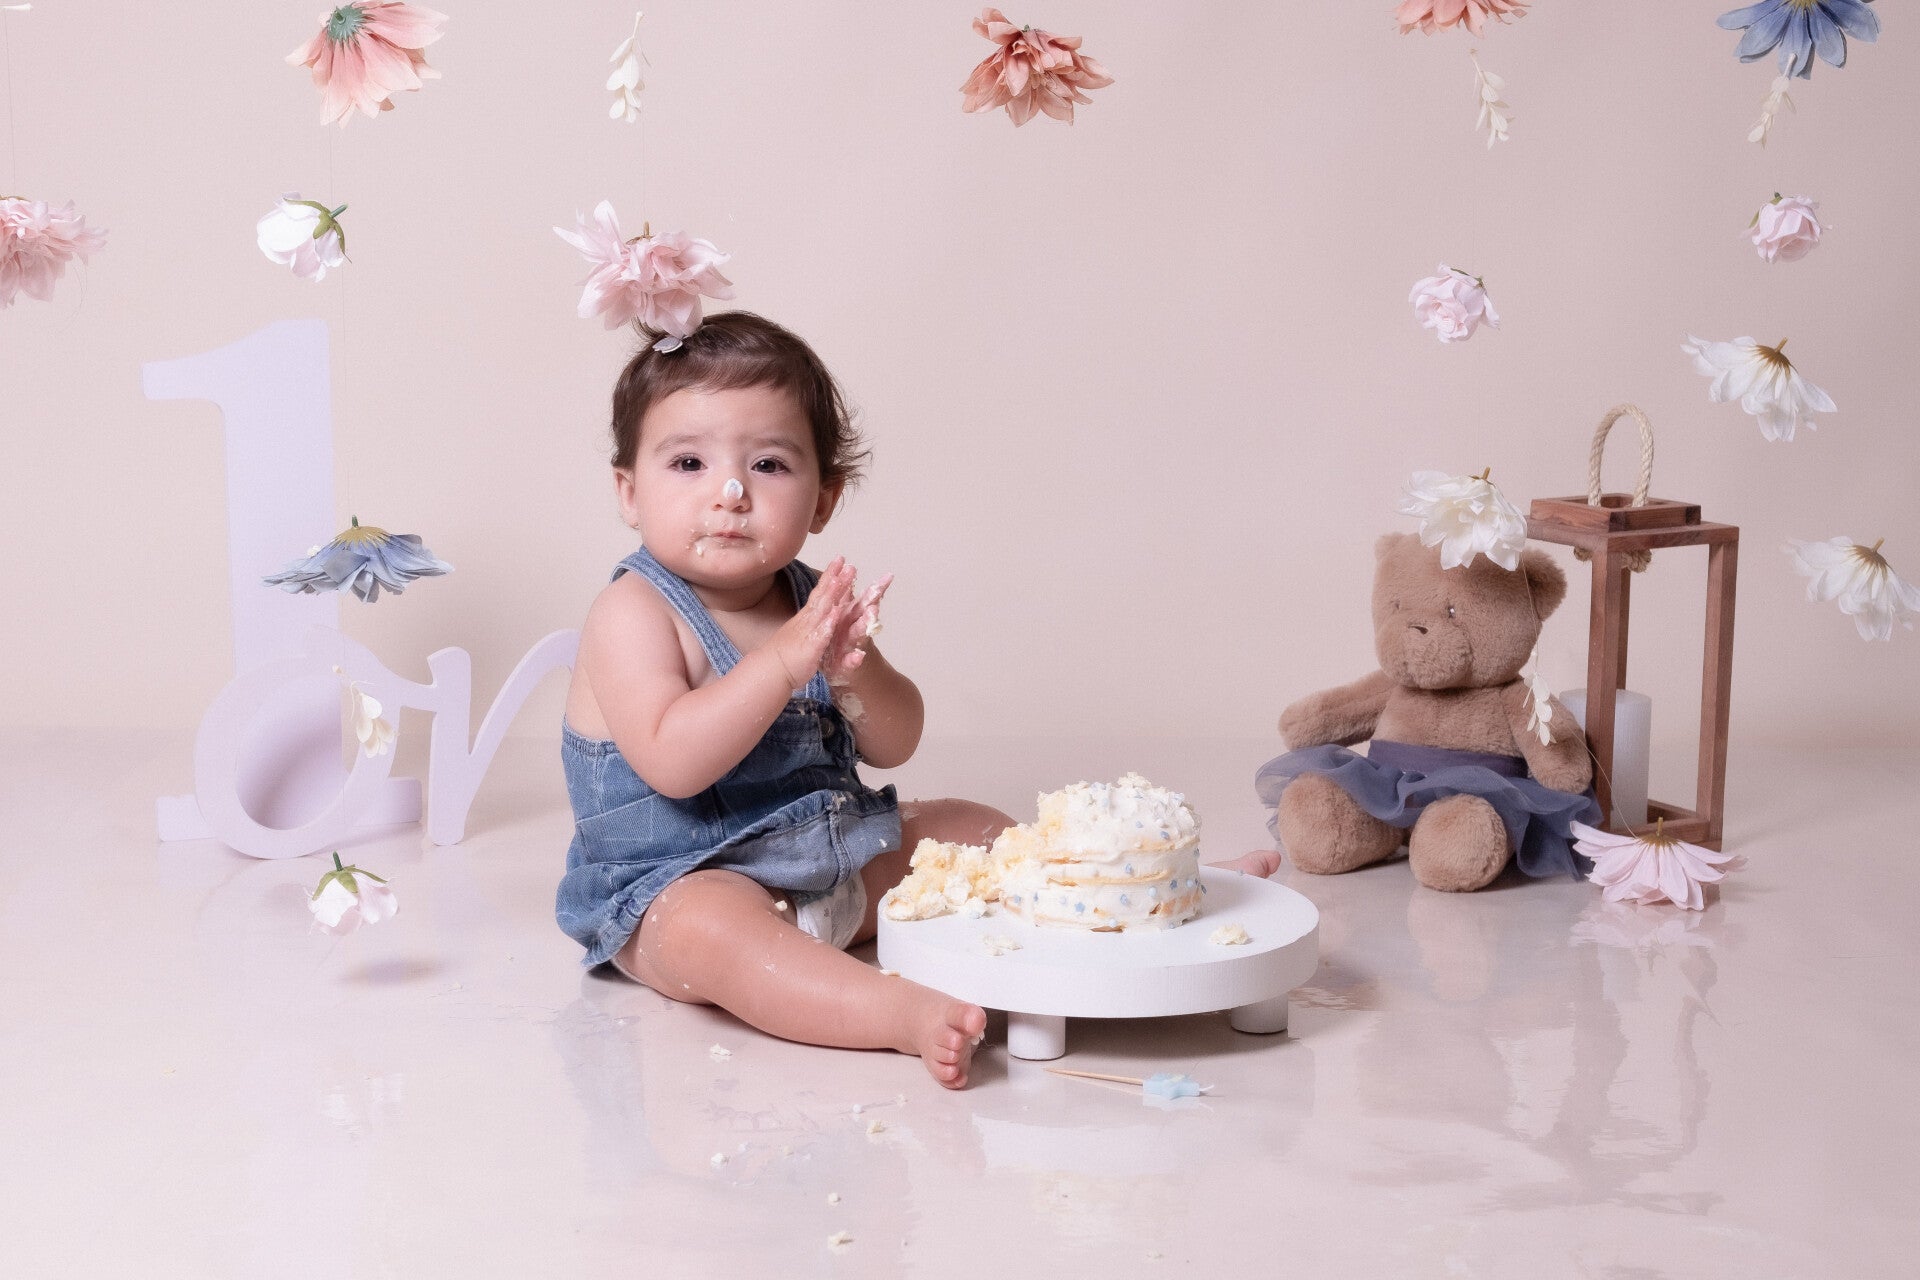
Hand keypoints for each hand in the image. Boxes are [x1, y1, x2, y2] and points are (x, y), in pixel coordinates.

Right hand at [765, 557, 860, 688]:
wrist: (769, 670)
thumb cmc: (784, 653)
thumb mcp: (797, 632)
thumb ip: (807, 621)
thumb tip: (814, 610)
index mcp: (806, 617)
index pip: (819, 592)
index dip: (829, 576)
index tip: (839, 560)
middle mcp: (808, 621)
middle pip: (823, 596)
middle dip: (836, 579)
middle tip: (848, 563)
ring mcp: (809, 633)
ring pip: (822, 610)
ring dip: (833, 595)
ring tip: (843, 579)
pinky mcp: (811, 648)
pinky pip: (821, 634)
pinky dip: (828, 623)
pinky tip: (836, 612)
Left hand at [823, 573, 891, 684]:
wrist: (843, 671)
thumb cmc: (842, 643)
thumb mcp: (845, 619)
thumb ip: (848, 600)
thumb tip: (850, 577)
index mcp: (852, 618)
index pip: (865, 600)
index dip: (875, 589)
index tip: (888, 577)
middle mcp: (855, 630)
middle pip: (867, 615)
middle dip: (873, 604)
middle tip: (880, 591)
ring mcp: (852, 647)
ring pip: (860, 634)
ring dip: (867, 625)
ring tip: (872, 614)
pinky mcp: (846, 664)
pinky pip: (850, 661)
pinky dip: (854, 659)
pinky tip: (858, 656)